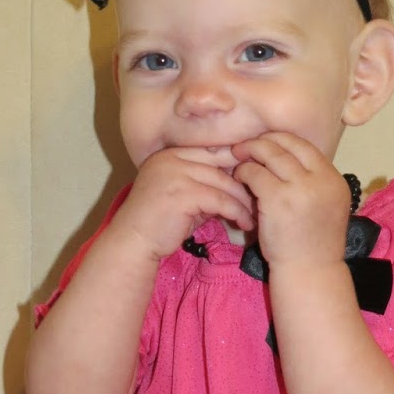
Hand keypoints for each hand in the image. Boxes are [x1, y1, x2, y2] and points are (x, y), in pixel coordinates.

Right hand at [109, 147, 256, 261]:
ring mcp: (176, 174)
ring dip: (243, 200)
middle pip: (221, 164)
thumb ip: (205, 186)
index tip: (253, 181)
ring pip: (224, 183)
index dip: (236, 165)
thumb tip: (238, 185)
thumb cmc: (159, 223)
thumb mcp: (183, 197)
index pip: (213, 152)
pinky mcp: (183, 194)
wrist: (132, 242)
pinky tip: (244, 223)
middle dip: (244, 181)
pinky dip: (236, 212)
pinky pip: (221, 200)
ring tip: (254, 214)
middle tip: (261, 197)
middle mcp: (172, 159)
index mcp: (171, 154)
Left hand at [231, 133, 349, 268]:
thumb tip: (284, 158)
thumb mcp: (324, 206)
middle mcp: (321, 180)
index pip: (306, 147)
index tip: (267, 144)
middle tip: (246, 146)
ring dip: (251, 154)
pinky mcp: (278, 199)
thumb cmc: (313, 244)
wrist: (310, 272)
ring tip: (239, 160)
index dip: (282, 140)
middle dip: (263, 141)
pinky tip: (240, 178)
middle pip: (288, 144)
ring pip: (270, 154)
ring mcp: (300, 188)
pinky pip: (255, 174)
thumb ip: (312, 182)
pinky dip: (244, 172)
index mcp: (334, 180)